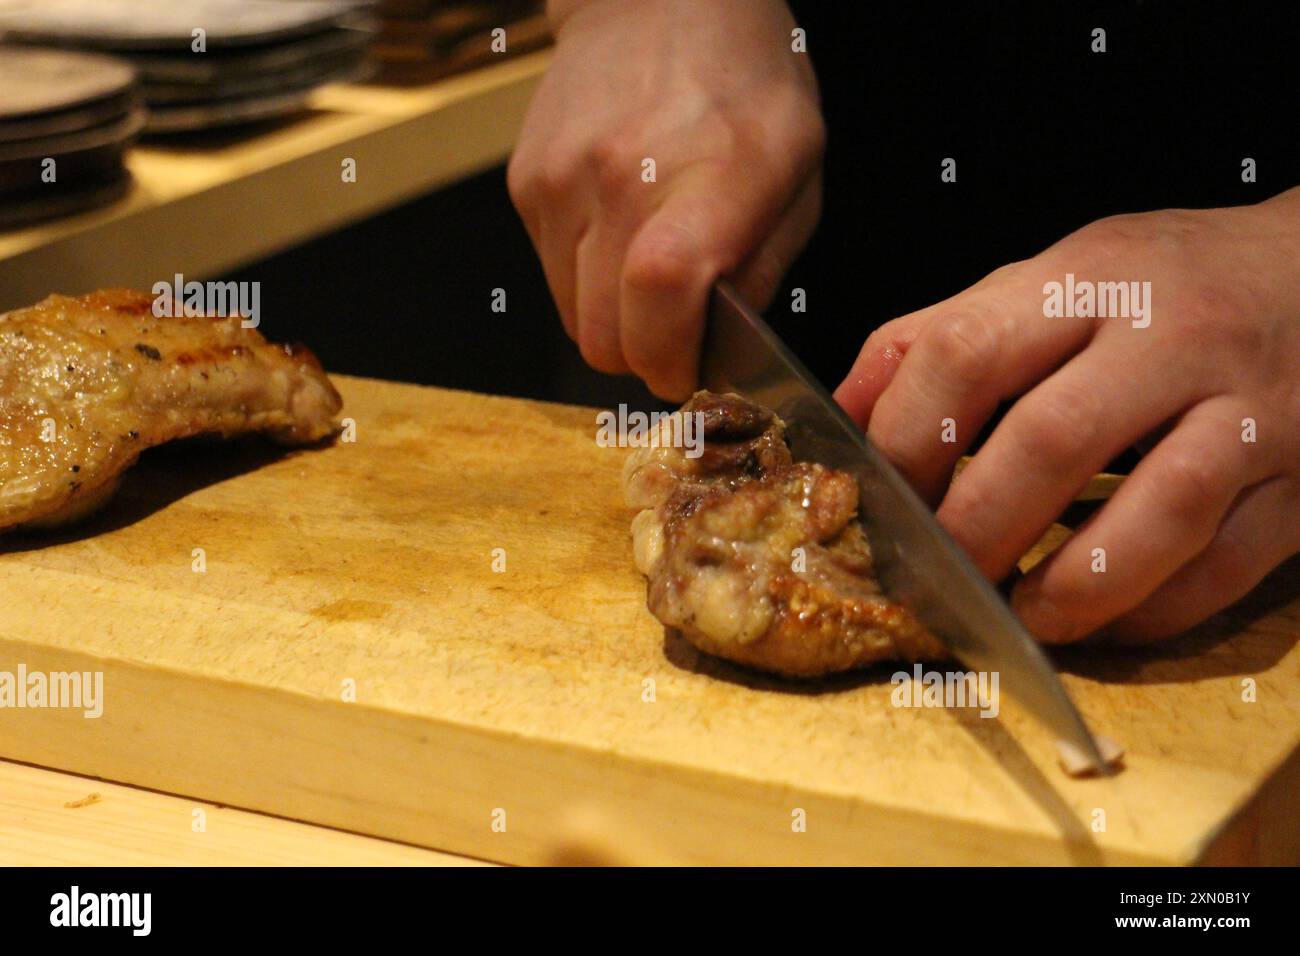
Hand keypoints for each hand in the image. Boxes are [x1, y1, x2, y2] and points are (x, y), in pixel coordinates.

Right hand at [508, 0, 824, 399]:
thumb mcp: (796, 170)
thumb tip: (720, 349)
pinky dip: (583, 275)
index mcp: (709, 174)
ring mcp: (562, 180)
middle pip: (602, 335)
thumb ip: (764, 268)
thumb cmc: (743, 81)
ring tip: (649, 267)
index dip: (669, 359)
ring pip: (571, 316)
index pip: (661, 295)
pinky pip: (549, 272)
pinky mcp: (527, 182)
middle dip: (641, 354)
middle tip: (674, 331)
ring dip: (611, 317)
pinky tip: (617, 227)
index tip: (688, 371)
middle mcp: (622, 176)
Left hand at [834, 187, 1299, 641]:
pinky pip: (1225, 568)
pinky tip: (1099, 618)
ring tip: (1019, 614)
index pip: (966, 354)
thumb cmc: (1162, 286)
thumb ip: (938, 336)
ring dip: (1072, 586)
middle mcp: (1173, 339)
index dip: (905, 440)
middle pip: (1053, 441)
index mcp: (1089, 280)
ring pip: (1161, 512)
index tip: (880, 499)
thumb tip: (840, 415)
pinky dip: (1151, 609)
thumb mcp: (1047, 279)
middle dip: (976, 528)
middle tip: (936, 577)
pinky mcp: (1299, 487)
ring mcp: (1251, 413)